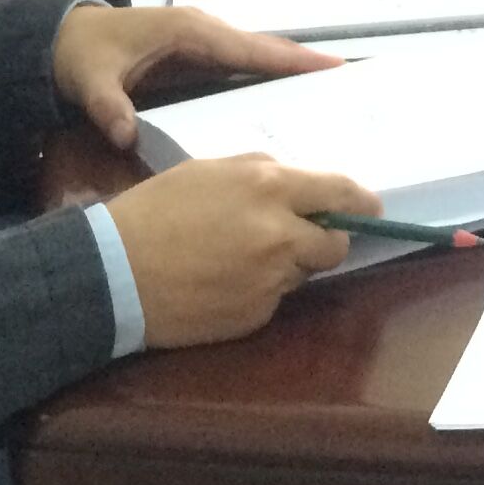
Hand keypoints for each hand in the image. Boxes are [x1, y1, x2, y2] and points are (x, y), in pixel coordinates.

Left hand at [51, 1, 344, 147]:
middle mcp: (204, 31)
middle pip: (263, 49)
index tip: (334, 66)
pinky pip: (241, 66)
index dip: (291, 59)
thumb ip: (107, 107)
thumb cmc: (79, 56)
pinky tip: (286, 98)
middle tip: (348, 81)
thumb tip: (124, 136)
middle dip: (303, 64)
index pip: (249, 48)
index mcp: (189, 32)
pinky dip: (267, 77)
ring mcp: (203, 41)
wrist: (58, 41)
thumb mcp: (88, 81)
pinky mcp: (197, 55)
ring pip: (255, 57)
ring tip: (330, 92)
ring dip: (289, 71)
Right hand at [101, 156, 380, 348]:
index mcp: (270, 188)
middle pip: (335, 243)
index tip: (370, 208)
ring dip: (287, 265)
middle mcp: (281, 234)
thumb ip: (261, 173)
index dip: (362, 202)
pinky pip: (274, 299)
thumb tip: (298, 183)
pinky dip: (259, 291)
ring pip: (303, 272)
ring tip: (239, 258)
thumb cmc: (154, 211)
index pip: (342, 192)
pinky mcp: (256, 314)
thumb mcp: (208, 170)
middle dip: (324, 240)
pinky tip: (222, 283)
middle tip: (295, 237)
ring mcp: (270, 279)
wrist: (113, 273)